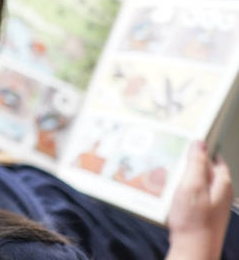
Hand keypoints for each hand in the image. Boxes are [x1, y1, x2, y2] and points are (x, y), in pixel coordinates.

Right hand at [166, 141, 233, 259]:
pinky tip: (171, 192)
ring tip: (167, 172)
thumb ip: (196, 163)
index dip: (202, 148)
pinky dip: (183, 190)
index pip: (215, 157)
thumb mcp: (192, 186)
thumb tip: (199, 142)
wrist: (193, 250)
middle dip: (190, 162)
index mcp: (222, 183)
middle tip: (172, 155)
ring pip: (198, 182)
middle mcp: (221, 192)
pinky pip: (193, 194)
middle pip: (206, 169)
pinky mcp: (204, 213)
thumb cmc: (193, 220)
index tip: (187, 140)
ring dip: (184, 176)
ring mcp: (213, 204)